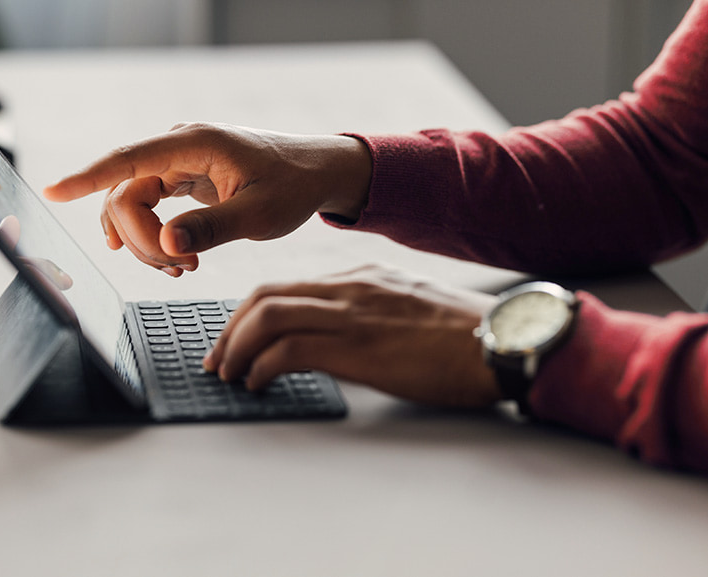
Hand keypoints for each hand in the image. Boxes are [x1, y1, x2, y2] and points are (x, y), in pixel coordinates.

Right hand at [44, 122, 371, 275]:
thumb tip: (168, 243)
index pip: (127, 160)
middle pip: (126, 194)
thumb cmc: (293, 187)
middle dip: (141, 239)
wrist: (317, 174)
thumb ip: (213, 228)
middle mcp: (180, 147)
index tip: (51, 192)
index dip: (86, 178)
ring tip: (183, 267)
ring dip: (147, 242)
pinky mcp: (183, 177)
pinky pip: (149, 206)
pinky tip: (171, 257)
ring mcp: (179, 161)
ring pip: (133, 204)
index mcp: (195, 143)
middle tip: (180, 269)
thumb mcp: (260, 214)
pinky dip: (155, 235)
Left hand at [204, 265, 501, 407]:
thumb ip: (368, 312)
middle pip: (265, 296)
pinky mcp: (359, 346)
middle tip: (217, 359)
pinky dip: (262, 366)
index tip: (235, 338)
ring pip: (268, 316)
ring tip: (229, 375)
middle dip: (229, 329)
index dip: (248, 314)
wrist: (504, 340)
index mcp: (360, 277)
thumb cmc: (463, 335)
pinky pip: (290, 349)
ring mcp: (353, 314)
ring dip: (236, 348)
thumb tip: (334, 338)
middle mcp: (349, 288)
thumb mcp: (407, 308)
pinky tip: (259, 384)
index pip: (285, 286)